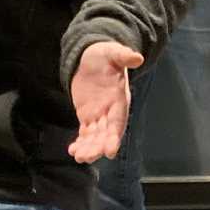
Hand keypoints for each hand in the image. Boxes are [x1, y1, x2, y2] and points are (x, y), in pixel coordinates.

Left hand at [67, 40, 143, 163]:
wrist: (91, 57)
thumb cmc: (104, 55)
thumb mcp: (112, 52)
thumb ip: (123, 56)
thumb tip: (137, 57)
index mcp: (120, 100)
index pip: (118, 122)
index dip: (114, 137)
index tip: (109, 151)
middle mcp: (111, 111)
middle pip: (106, 134)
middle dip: (98, 147)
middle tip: (87, 157)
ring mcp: (99, 115)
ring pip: (95, 137)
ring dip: (88, 148)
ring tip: (79, 157)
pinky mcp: (87, 116)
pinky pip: (85, 133)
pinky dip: (81, 143)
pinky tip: (73, 151)